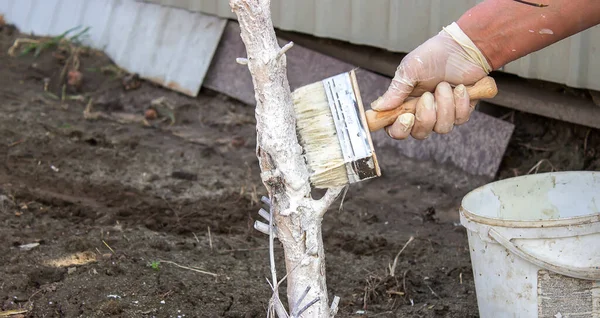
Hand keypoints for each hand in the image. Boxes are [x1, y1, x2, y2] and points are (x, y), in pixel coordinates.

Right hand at [371, 22, 491, 139]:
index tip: (407, 117)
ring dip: (444, 106)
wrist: (462, 47)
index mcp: (404, 105)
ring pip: (442, 128)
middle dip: (425, 117)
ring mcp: (442, 114)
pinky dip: (460, 103)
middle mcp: (422, 113)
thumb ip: (395, 91)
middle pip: (419, 133)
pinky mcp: (461, 111)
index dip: (400, 129)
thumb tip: (377, 107)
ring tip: (444, 85)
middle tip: (428, 96)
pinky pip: (460, 119)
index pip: (396, 129)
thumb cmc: (433, 56)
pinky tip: (460, 88)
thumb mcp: (409, 70)